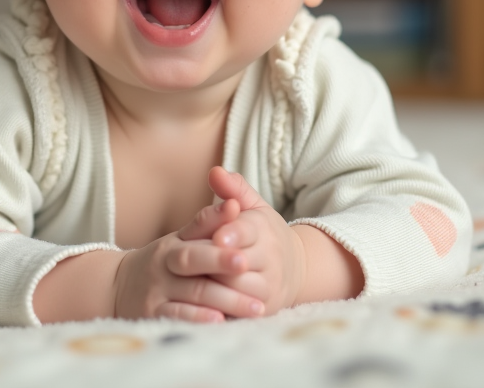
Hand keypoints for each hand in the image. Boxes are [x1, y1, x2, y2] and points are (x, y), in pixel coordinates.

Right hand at [112, 200, 265, 322]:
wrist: (119, 287)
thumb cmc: (164, 262)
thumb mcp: (181, 240)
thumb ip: (209, 223)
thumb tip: (235, 204)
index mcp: (174, 244)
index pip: (198, 236)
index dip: (219, 238)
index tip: (244, 245)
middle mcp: (163, 265)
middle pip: (192, 261)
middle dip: (220, 262)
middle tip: (246, 265)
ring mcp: (157, 291)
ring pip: (192, 293)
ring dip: (225, 299)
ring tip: (255, 306)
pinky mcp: (153, 315)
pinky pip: (177, 316)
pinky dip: (199, 318)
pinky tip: (221, 320)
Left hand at [180, 166, 305, 314]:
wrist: (295, 268)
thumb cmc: (262, 232)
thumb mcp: (252, 206)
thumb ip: (232, 188)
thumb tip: (214, 171)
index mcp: (263, 228)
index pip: (248, 230)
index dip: (233, 234)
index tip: (218, 237)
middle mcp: (270, 258)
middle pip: (239, 263)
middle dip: (217, 264)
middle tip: (192, 265)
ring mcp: (268, 285)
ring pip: (239, 290)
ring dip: (215, 288)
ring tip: (188, 283)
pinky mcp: (264, 308)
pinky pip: (241, 312)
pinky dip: (221, 309)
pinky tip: (199, 306)